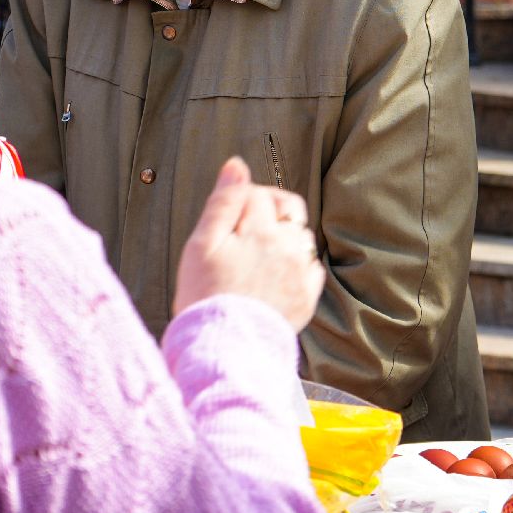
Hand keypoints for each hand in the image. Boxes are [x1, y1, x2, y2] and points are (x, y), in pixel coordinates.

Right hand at [173, 157, 326, 331]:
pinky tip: (272, 277)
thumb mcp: (202, 244)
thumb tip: (236, 165)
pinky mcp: (307, 297)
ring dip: (283, 238)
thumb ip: (224, 201)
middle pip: (288, 210)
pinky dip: (295, 265)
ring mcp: (302, 273)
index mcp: (262, 230)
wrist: (223, 348)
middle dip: (269, 212)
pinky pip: (310, 267)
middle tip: (244, 232)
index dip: (242, 201)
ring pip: (300, 238)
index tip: (227, 221)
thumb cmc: (205, 296)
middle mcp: (289, 247)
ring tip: (254, 258)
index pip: (260, 194)